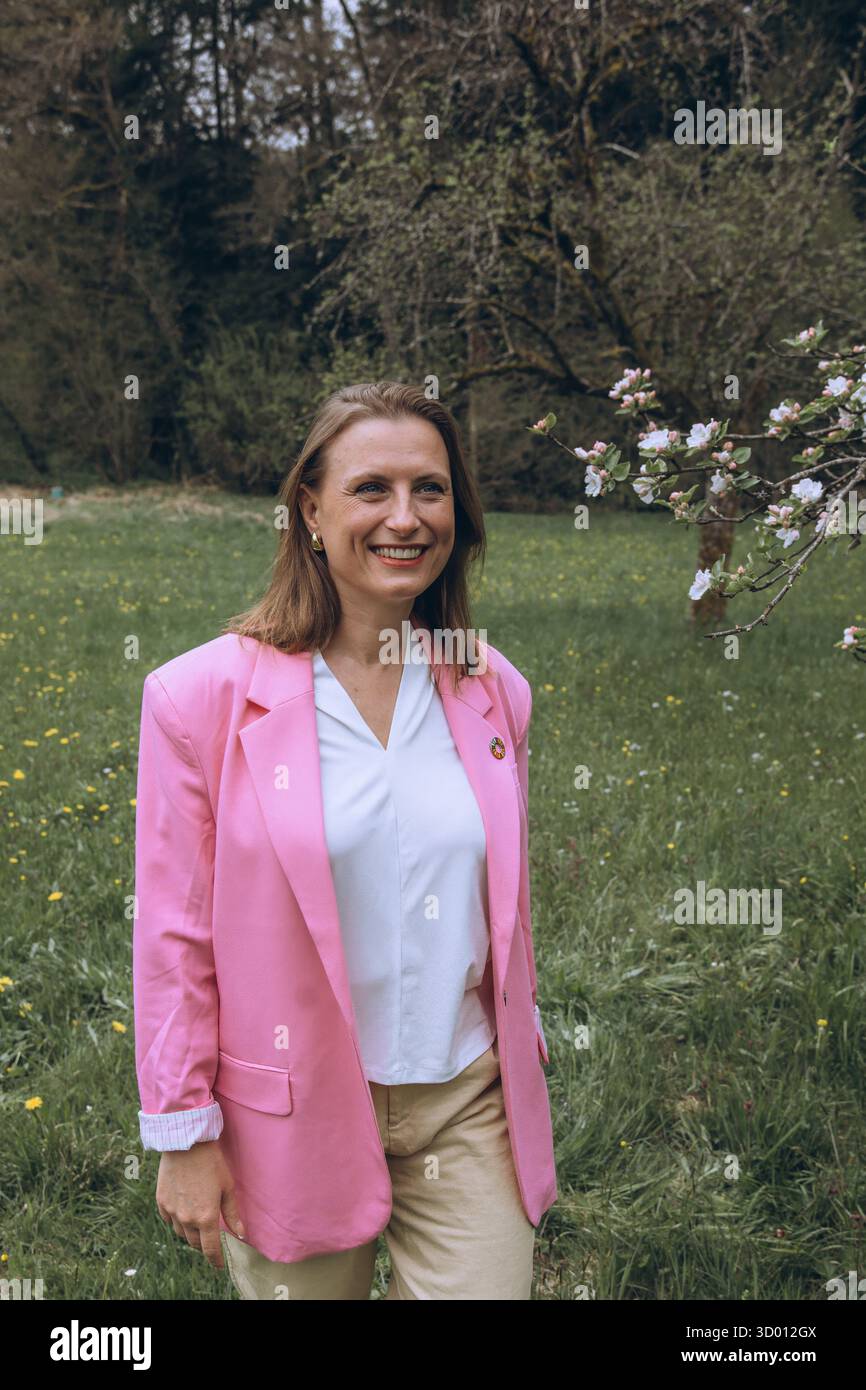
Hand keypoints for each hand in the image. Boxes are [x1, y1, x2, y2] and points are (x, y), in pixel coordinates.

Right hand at [156, 1140, 244, 1269]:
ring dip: (190, 1232)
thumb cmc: (211, 1163)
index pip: (210, 1249)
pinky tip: (183, 1211)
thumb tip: (241, 1234)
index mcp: (206, 1217)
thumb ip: (232, 1213)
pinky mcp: (161, 1201)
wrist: (186, 1144)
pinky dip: (176, 1220)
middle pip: (195, 1242)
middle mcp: (187, 1219)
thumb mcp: (227, 1187)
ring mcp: (172, 1211)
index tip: (220, 1264)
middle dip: (204, 1244)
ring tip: (198, 1223)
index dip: (216, 1260)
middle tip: (211, 1238)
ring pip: (181, 1232)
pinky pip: (168, 1219)